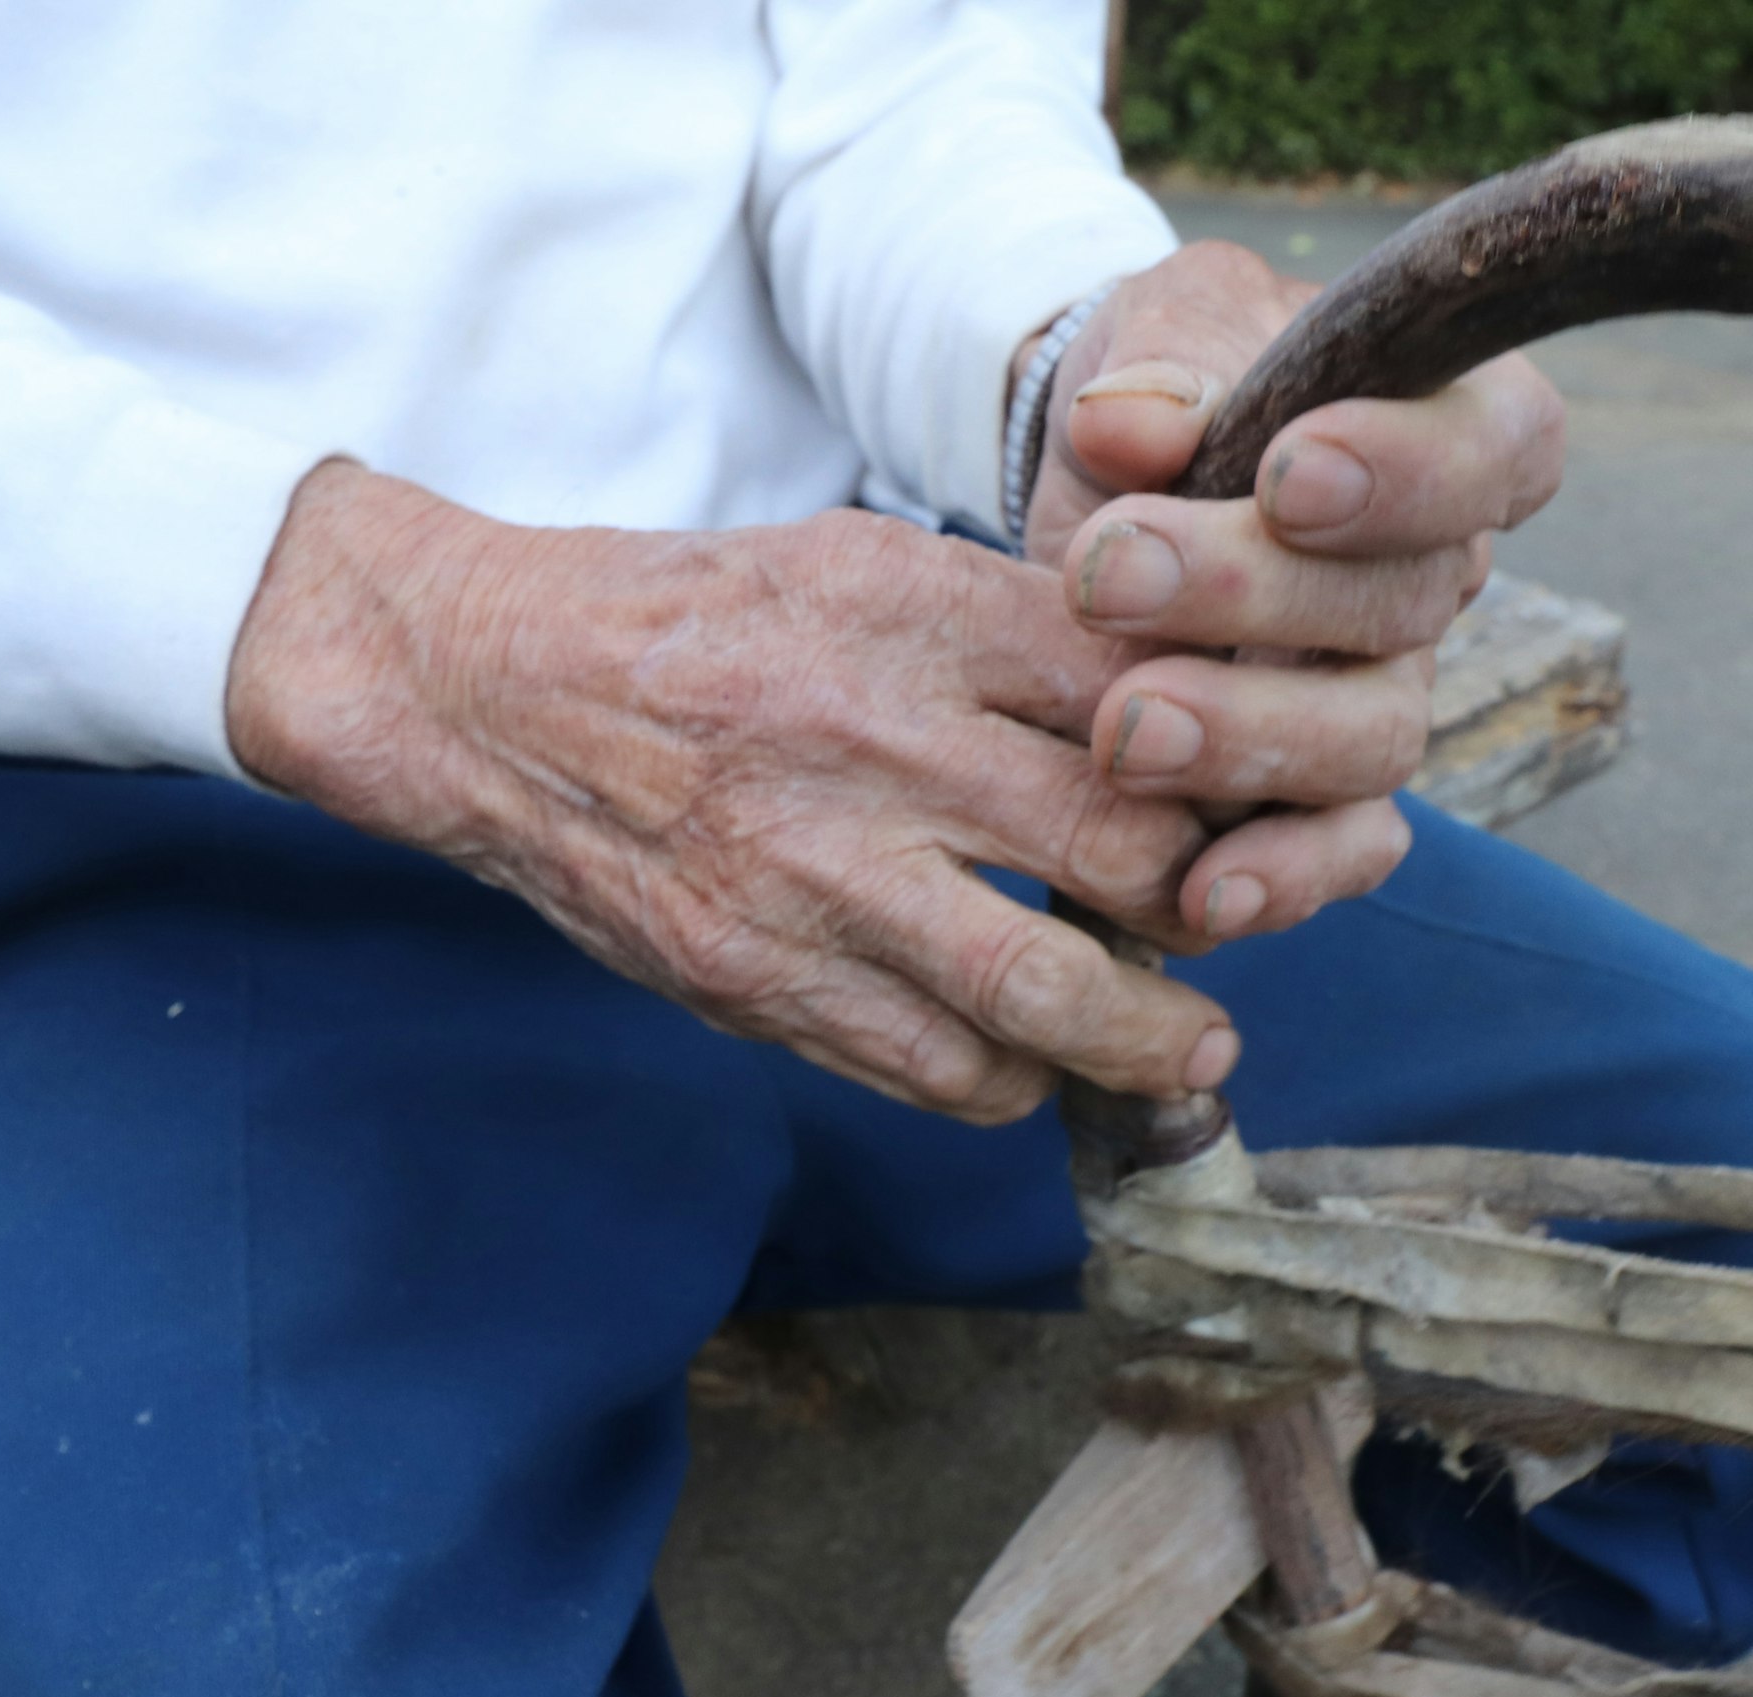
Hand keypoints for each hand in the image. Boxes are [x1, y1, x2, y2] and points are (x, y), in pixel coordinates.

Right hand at [226, 462, 1241, 1124]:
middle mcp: (876, 741)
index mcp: (917, 614)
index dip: (1228, 764)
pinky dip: (1006, 1078)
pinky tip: (1032, 1065)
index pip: (1138, 699)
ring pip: (1039, 990)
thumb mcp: (869, 562)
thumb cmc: (707, 621)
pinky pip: (930, 1065)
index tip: (1258, 799)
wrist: (494, 691)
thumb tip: (1182, 710)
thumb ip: (1017, 631)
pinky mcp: (756, 977)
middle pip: (1121, 846)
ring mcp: (814, 873)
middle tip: (1246, 928)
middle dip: (1213, 907)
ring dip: (1140, 1039)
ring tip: (1191, 1050)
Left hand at [1021, 240, 1568, 938]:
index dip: (1410, 473)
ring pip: (1376, 742)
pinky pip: (1344, 852)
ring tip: (1122, 730)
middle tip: (1107, 577)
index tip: (1286, 473)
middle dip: (1253, 598)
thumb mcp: (1164, 328)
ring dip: (1247, 740)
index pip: (1493, 450)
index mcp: (1448, 426)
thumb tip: (1126, 424)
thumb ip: (1166, 359)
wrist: (1106, 479)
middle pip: (1405, 605)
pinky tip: (1201, 893)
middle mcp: (1438, 572)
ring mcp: (1386, 690)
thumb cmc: (1171, 379)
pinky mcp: (1324, 792)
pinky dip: (1282, 879)